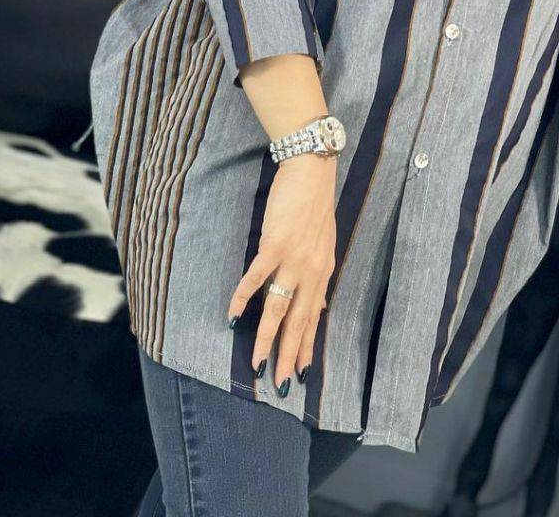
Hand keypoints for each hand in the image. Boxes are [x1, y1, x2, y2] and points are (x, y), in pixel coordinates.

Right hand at [227, 153, 336, 390]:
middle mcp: (311, 271)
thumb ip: (318, 278)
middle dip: (289, 356)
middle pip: (298, 322)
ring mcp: (293, 259)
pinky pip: (256, 279)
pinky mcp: (275, 245)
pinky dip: (242, 299)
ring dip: (267, 338)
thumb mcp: (325, 246)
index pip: (313, 318)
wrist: (312, 173)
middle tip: (281, 386)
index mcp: (323, 272)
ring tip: (258, 364)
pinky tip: (232, 317)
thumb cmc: (315, 207)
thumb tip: (318, 306)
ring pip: (277, 309)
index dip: (307, 347)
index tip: (302, 374)